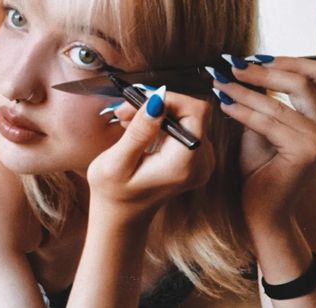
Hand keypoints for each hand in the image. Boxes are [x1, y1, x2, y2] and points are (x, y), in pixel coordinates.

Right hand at [87, 89, 214, 222]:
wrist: (122, 216)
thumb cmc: (113, 193)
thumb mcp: (116, 163)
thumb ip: (139, 132)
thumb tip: (157, 100)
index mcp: (184, 165)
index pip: (195, 112)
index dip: (170, 99)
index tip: (139, 102)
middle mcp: (201, 164)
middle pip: (192, 113)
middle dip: (159, 105)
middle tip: (125, 111)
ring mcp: (202, 162)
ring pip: (187, 117)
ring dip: (157, 113)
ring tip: (127, 122)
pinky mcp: (196, 159)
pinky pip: (184, 127)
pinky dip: (162, 122)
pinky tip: (139, 131)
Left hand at [213, 55, 315, 223]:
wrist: (264, 207)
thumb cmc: (262, 168)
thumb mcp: (263, 127)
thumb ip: (263, 101)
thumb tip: (244, 69)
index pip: (314, 74)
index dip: (281, 61)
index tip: (248, 58)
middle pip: (304, 79)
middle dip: (263, 70)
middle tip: (231, 66)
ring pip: (281, 102)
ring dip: (244, 90)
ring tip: (220, 83)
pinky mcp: (307, 152)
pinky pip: (268, 123)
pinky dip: (243, 111)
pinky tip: (224, 105)